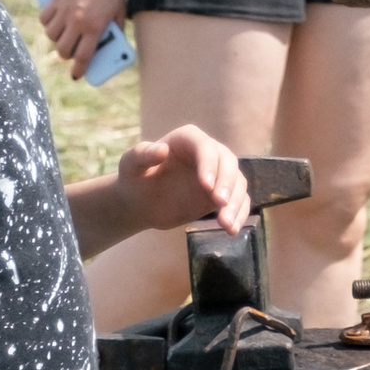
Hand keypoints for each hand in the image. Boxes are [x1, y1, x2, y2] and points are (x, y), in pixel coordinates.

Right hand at [42, 0, 127, 80]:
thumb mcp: (120, 10)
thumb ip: (116, 29)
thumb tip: (111, 45)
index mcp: (95, 27)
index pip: (83, 57)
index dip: (78, 70)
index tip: (76, 75)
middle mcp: (77, 21)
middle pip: (63, 50)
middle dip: (67, 55)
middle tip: (72, 52)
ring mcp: (63, 11)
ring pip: (52, 36)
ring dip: (57, 39)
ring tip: (64, 36)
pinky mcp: (54, 0)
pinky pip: (45, 20)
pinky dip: (48, 24)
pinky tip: (55, 23)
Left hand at [116, 123, 250, 232]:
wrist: (142, 201)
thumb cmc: (134, 178)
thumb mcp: (131, 165)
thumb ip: (142, 155)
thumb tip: (161, 149)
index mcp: (188, 139)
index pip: (205, 147)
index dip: (209, 164)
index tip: (207, 186)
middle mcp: (209, 152)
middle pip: (228, 162)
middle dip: (227, 183)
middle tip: (219, 204)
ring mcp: (219, 173)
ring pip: (237, 183)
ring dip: (235, 203)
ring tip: (226, 225)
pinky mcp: (223, 193)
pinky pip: (239, 201)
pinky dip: (239, 214)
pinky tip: (231, 230)